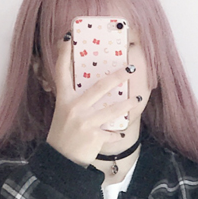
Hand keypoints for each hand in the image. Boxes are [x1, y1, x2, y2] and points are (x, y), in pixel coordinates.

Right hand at [46, 38, 139, 166]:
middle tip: (130, 69)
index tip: (68, 37)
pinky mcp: (94, 137)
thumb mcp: (62, 113)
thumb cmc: (62, 134)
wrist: (60, 161)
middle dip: (117, 77)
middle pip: (99, 87)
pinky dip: (117, 134)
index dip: (64, 54)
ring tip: (136, 100)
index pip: (62, 72)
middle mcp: (74, 108)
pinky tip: (121, 133)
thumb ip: (74, 100)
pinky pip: (111, 133)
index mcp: (64, 100)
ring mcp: (85, 123)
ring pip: (112, 110)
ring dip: (127, 104)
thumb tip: (94, 88)